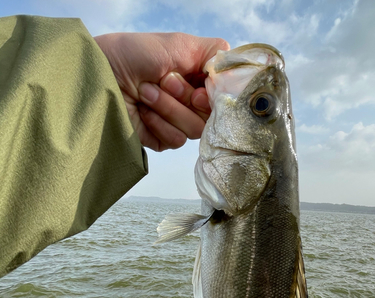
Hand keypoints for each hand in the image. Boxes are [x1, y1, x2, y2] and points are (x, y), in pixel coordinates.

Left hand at [94, 33, 228, 150]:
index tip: (198, 90)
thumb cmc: (133, 54)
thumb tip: (238, 70)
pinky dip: (158, 124)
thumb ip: (214, 54)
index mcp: (196, 79)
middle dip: (184, 98)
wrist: (100, 76)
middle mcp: (189, 102)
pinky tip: (142, 111)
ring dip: (168, 108)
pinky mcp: (161, 139)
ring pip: (193, 130)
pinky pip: (175, 141)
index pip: (222, 98)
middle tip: (163, 81)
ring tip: (146, 92)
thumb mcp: (179, 44)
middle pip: (210, 117)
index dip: (212, 97)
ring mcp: (175, 122)